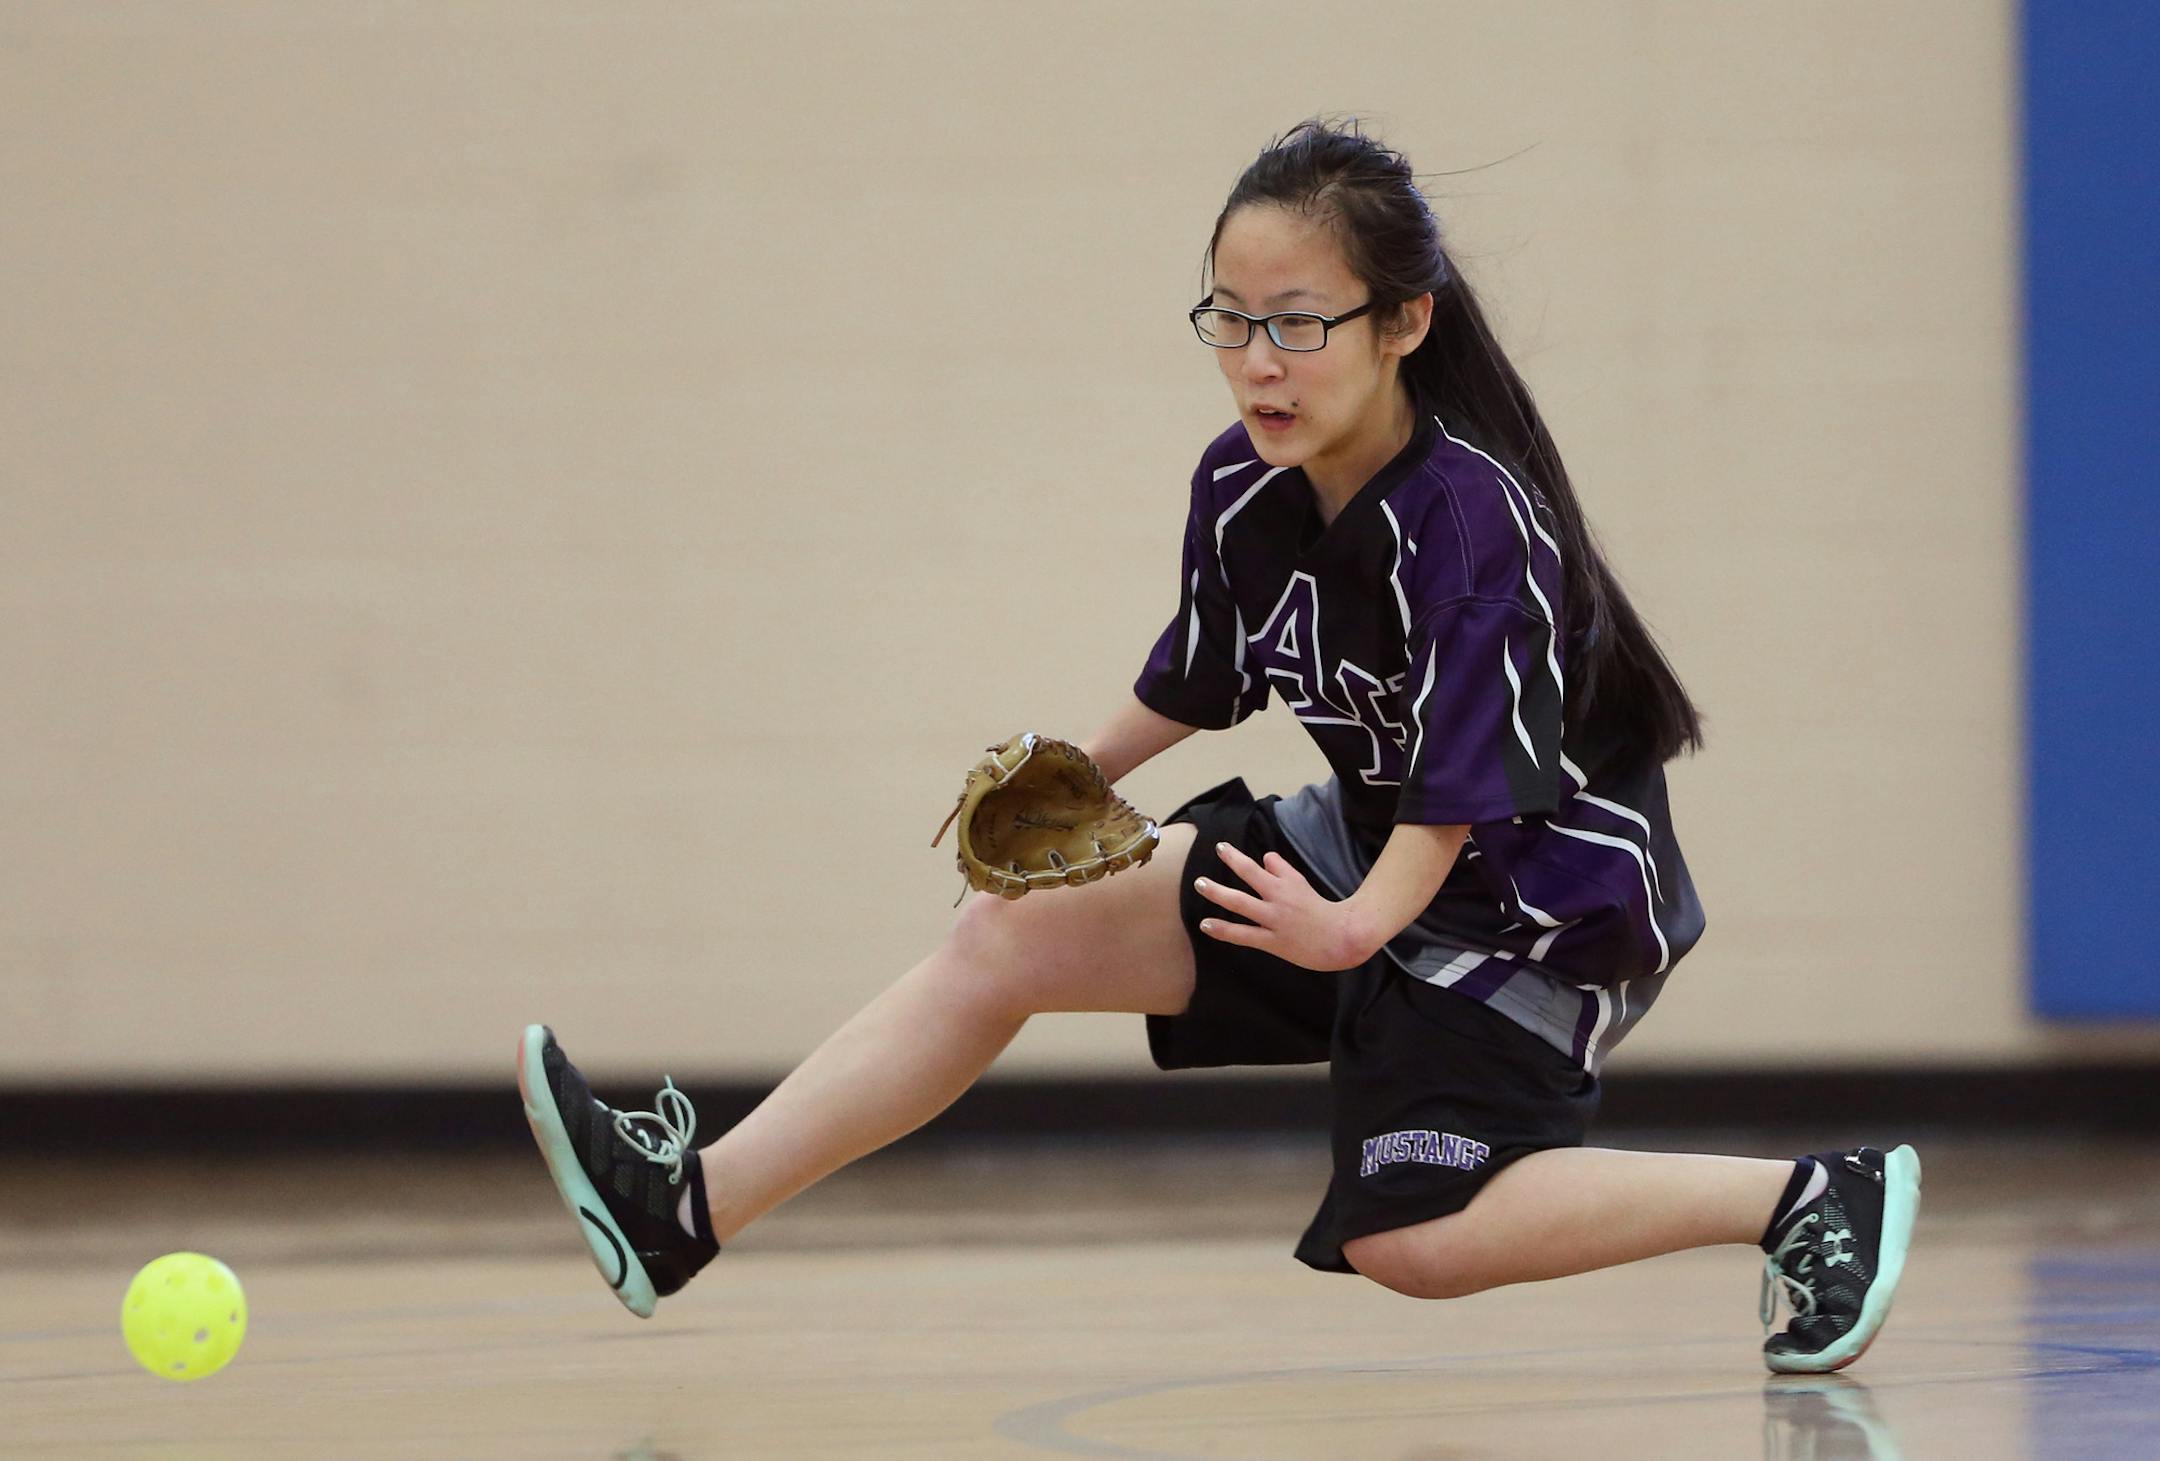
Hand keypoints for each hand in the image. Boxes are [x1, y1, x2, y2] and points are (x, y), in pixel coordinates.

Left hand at [1195, 843, 1376, 971]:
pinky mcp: (1273, 942)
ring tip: (1200, 884)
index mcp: (1286, 885)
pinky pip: (1244, 935)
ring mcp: (1275, 920)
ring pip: (1242, 904)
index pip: (1259, 866)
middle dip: (1230, 862)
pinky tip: (1206, 924)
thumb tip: (1265, 856)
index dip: (1237, 857)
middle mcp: (1279, 899)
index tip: (1221, 848)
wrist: (1343, 939)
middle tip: (1213, 852)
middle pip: (1250, 876)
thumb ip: (1282, 870)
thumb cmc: (1322, 911)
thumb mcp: (1302, 885)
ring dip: (1218, 893)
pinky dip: (1224, 930)